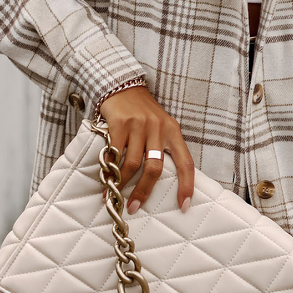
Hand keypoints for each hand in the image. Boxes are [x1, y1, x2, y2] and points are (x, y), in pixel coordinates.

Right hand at [99, 86, 194, 213]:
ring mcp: (139, 125)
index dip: (187, 185)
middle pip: (155, 168)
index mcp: (173, 131)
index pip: (186, 162)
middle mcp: (158, 128)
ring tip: (114, 193)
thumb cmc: (142, 112)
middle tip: (134, 206)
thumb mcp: (160, 126)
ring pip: (133, 164)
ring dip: (122, 183)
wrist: (122, 86)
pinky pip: (115, 152)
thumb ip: (162, 147)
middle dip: (144, 191)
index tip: (184, 205)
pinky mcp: (120, 123)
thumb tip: (157, 181)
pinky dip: (109, 168)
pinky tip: (105, 177)